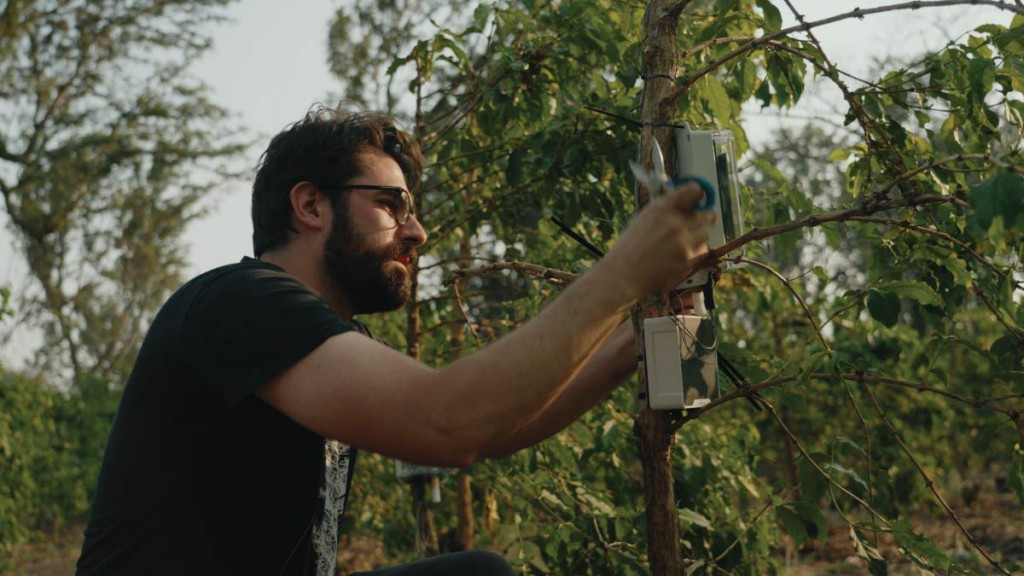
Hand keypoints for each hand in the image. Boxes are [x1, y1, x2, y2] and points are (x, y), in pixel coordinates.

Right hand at [597, 182, 710, 300]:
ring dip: (699, 237)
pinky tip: (682, 255)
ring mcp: (682, 240)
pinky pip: (703, 250)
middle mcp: (673, 221)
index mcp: (660, 208)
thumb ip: (664, 212)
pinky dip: (696, 252)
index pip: (692, 191)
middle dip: (702, 219)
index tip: (699, 199)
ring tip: (685, 244)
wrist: (622, 275)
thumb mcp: (642, 220)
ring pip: (705, 232)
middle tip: (695, 225)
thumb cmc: (628, 249)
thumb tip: (685, 207)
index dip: (699, 195)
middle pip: (704, 214)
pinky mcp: (687, 258)